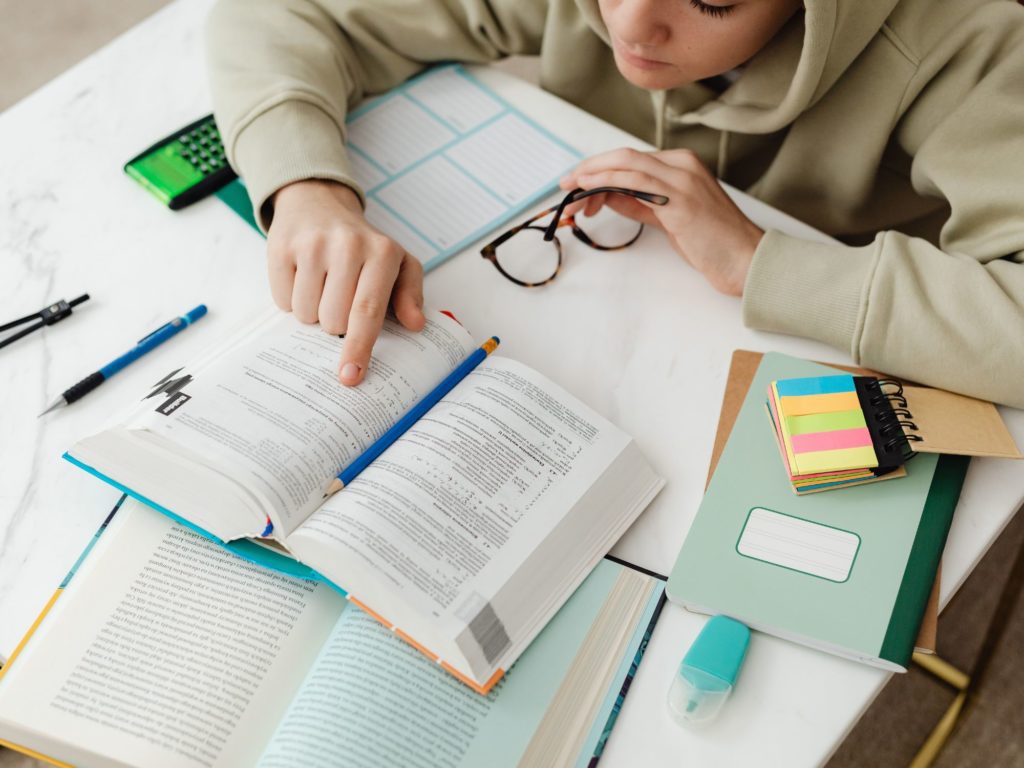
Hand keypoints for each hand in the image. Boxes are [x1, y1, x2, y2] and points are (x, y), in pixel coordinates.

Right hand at [267, 179, 424, 385]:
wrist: (319, 203)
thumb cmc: (363, 244)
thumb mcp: (398, 263)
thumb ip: (410, 294)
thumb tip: (415, 324)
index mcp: (382, 252)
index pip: (368, 311)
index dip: (359, 347)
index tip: (351, 375)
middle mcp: (347, 245)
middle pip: (333, 321)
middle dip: (336, 324)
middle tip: (341, 299)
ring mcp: (312, 245)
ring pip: (306, 314)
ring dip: (313, 312)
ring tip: (323, 285)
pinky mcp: (282, 247)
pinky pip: (282, 301)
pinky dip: (292, 299)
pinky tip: (303, 277)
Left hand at [560, 148, 763, 295]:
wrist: (745, 259)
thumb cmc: (712, 242)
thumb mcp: (669, 218)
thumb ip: (640, 203)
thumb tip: (608, 196)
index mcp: (683, 165)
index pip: (631, 159)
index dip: (600, 168)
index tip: (578, 183)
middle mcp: (682, 165)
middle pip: (624, 156)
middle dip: (589, 168)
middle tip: (565, 184)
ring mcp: (682, 179)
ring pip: (626, 164)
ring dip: (592, 175)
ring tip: (571, 191)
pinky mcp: (680, 199)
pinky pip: (635, 182)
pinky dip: (607, 181)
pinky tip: (589, 189)